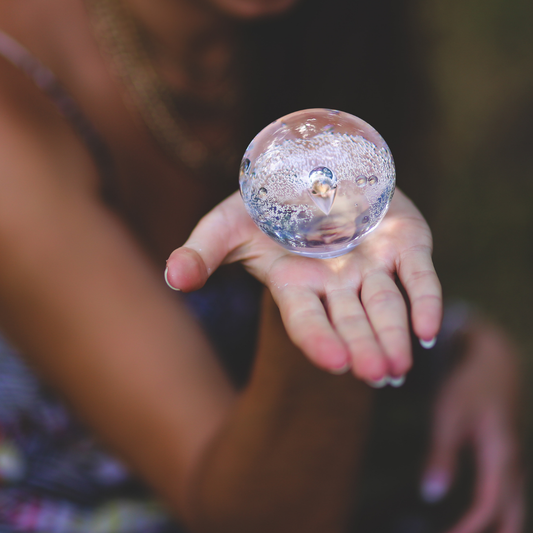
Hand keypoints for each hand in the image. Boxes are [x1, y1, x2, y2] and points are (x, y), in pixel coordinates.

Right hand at [165, 188, 441, 382]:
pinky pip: (418, 276)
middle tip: (376, 374)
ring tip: (399, 367)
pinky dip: (426, 300)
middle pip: (352, 321)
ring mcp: (372, 266)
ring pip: (386, 307)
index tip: (335, 362)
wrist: (314, 172)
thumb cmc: (266, 204)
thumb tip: (174, 278)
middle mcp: (336, 284)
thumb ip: (202, 252)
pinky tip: (430, 330)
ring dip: (395, 336)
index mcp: (296, 285)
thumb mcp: (227, 223)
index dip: (319, 339)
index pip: (306, 319)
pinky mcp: (404, 245)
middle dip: (363, 348)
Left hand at [421, 318, 524, 532]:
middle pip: (514, 514)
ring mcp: (514, 456)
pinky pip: (511, 490)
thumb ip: (441, 455)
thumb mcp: (449, 417)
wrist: (495, 359)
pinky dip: (502, 509)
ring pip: (516, 503)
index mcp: (500, 456)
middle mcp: (513, 462)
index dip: (470, 528)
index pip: (489, 506)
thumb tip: (431, 495)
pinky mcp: (508, 451)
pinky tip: (488, 512)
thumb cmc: (469, 385)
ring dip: (502, 525)